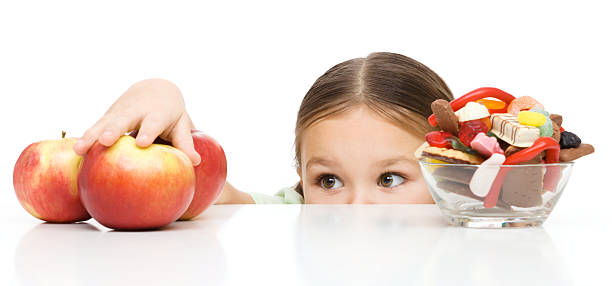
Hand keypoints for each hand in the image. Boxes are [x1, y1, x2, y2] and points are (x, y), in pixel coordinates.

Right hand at [73, 78, 200, 164]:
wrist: (153, 89)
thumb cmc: (170, 114)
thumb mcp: (180, 124)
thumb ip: (185, 142)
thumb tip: (196, 162)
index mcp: (156, 112)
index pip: (152, 122)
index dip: (147, 131)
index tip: (142, 142)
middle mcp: (135, 110)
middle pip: (123, 120)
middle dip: (114, 130)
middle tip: (106, 142)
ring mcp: (118, 112)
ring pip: (103, 124)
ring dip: (91, 136)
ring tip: (80, 150)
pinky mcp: (106, 117)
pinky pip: (94, 128)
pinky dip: (84, 138)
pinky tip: (74, 152)